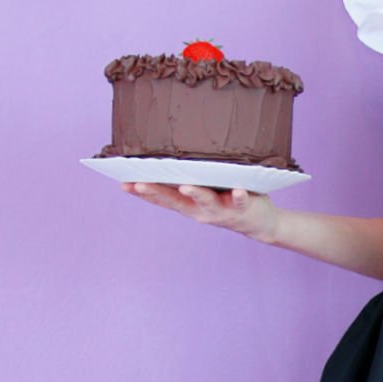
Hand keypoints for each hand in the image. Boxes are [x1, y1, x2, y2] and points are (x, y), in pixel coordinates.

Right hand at [121, 179, 281, 241]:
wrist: (259, 223)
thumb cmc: (227, 199)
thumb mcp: (203, 191)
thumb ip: (187, 179)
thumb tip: (167, 157)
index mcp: (189, 204)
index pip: (161, 198)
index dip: (142, 193)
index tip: (123, 183)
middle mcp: (200, 209)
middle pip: (176, 200)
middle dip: (156, 192)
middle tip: (139, 183)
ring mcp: (221, 210)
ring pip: (206, 201)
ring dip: (195, 193)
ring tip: (185, 185)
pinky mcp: (243, 206)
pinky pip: (240, 200)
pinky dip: (239, 195)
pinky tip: (238, 190)